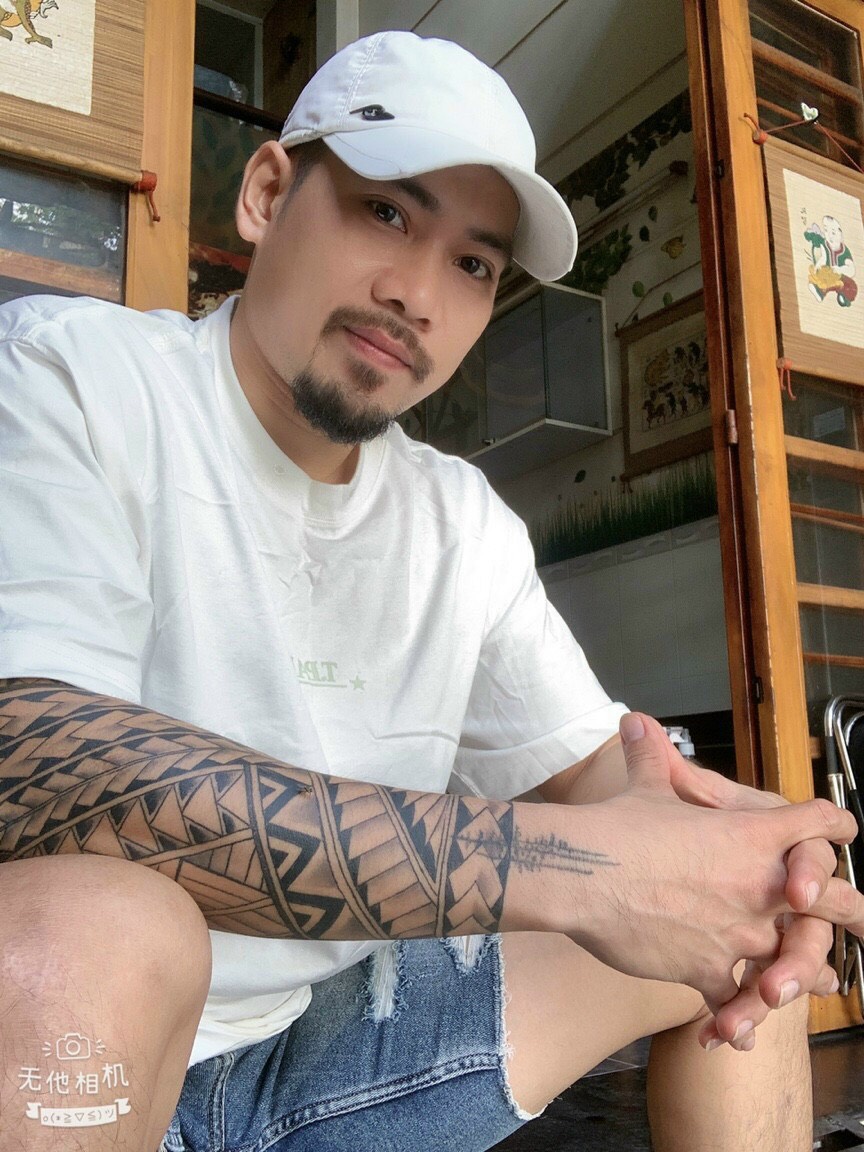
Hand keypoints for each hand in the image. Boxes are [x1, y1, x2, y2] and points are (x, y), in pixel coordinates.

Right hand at [565, 712, 859, 1039]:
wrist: (585, 873)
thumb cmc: (617, 827)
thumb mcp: (646, 786)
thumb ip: (653, 757)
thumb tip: (636, 721)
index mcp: (753, 835)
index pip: (816, 822)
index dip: (831, 823)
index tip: (840, 827)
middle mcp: (760, 887)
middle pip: (835, 901)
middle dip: (850, 910)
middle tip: (863, 921)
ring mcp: (740, 934)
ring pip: (795, 963)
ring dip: (802, 974)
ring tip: (807, 985)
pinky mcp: (710, 971)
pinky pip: (736, 1004)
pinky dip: (736, 1019)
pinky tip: (735, 1033)